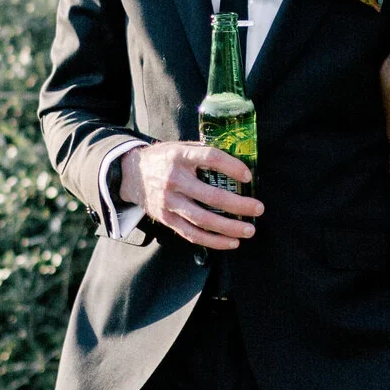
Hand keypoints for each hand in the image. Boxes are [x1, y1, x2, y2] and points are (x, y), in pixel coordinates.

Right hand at [117, 141, 261, 250]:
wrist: (130, 174)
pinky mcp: (167, 218)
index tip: (248, 176)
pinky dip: (213, 241)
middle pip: (210, 196)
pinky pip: (192, 234)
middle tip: (258, 208)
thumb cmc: (163, 160)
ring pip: (203, 220)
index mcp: (179, 156)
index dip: (231, 166)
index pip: (209, 158)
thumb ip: (203, 153)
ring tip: (249, 230)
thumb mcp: (179, 147)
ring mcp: (169, 202)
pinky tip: (231, 242)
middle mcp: (174, 180)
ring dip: (229, 228)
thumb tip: (237, 161)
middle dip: (238, 205)